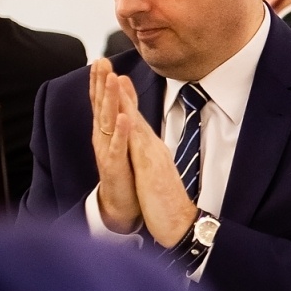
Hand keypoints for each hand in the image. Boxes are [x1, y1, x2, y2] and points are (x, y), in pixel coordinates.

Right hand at [89, 59, 140, 233]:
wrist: (121, 204)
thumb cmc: (123, 169)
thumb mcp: (120, 139)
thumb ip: (119, 116)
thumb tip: (119, 93)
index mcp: (105, 131)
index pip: (100, 101)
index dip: (99, 81)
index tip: (100, 60)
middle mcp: (101, 138)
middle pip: (99, 106)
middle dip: (100, 83)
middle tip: (100, 61)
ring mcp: (106, 151)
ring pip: (106, 121)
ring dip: (109, 99)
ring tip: (112, 79)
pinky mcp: (114, 165)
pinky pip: (117, 146)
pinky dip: (120, 131)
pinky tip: (123, 117)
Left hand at [116, 84, 199, 247]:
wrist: (181, 224)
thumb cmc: (168, 206)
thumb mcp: (156, 179)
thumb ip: (150, 164)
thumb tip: (147, 157)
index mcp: (152, 152)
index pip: (136, 122)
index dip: (125, 100)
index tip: (116, 80)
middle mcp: (153, 148)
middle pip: (134, 114)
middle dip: (121, 90)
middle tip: (109, 66)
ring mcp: (152, 155)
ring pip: (135, 122)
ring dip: (124, 98)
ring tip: (114, 76)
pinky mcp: (150, 167)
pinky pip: (137, 143)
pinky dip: (130, 125)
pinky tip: (123, 110)